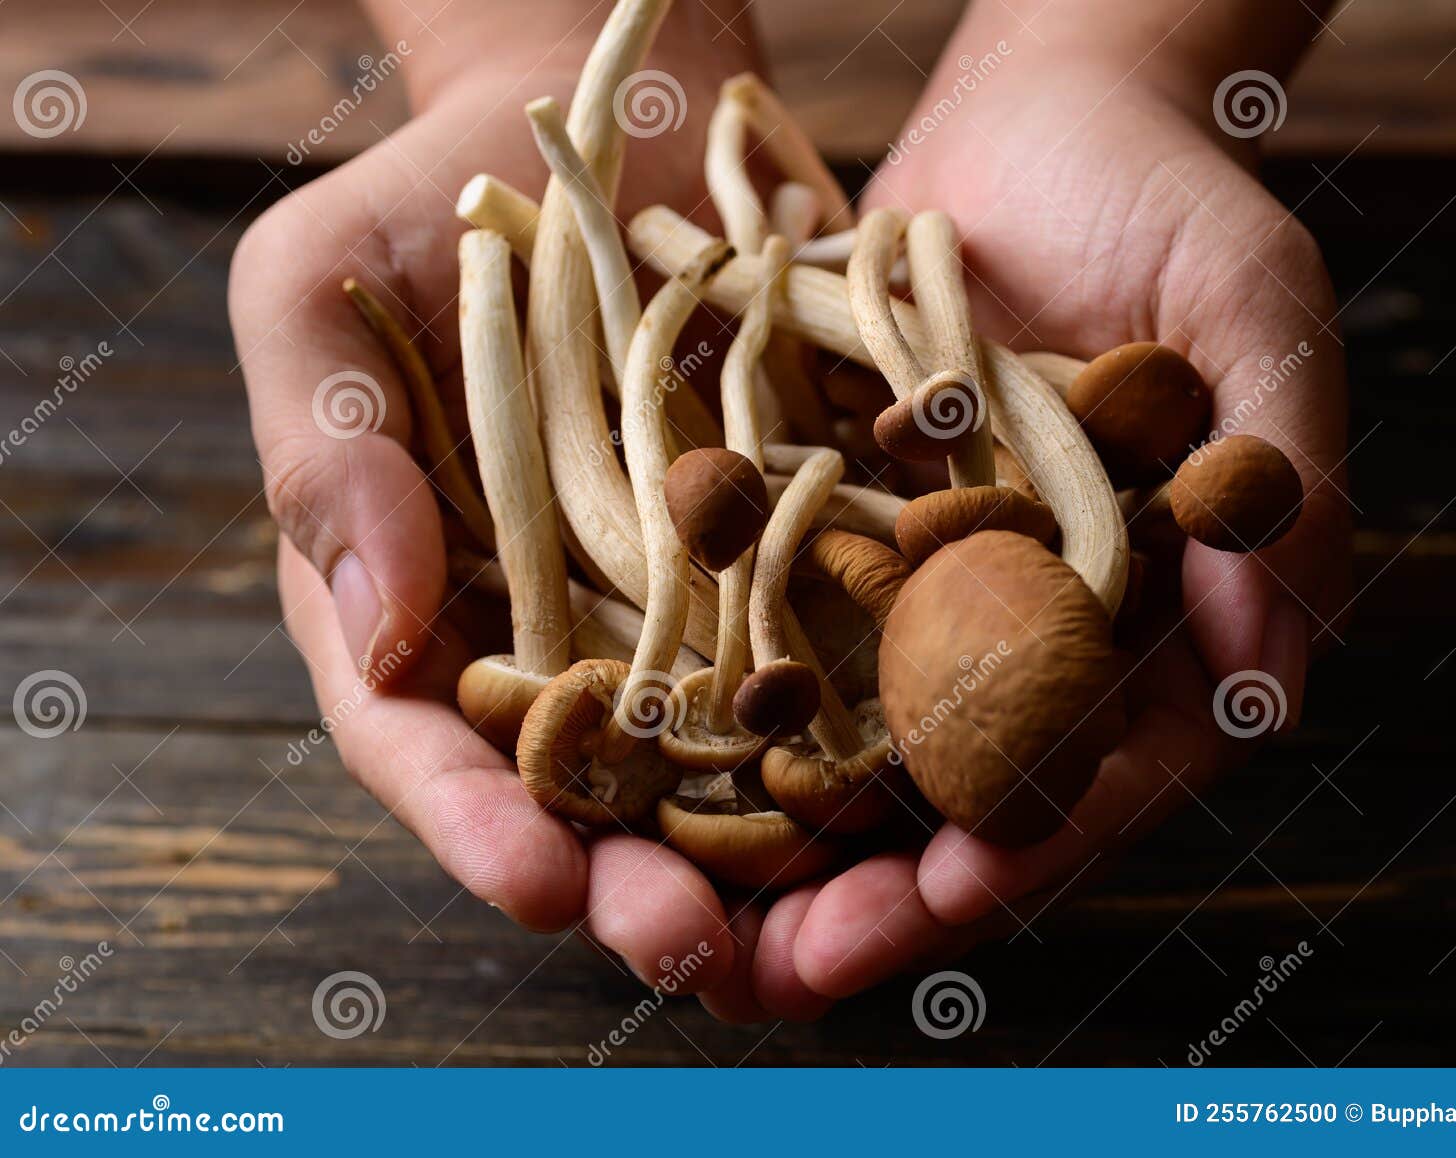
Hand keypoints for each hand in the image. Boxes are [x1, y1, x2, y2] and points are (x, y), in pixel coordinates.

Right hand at [229, 2, 774, 1009]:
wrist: (596, 126)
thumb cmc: (422, 203)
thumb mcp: (318, 298)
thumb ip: (323, 458)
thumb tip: (376, 638)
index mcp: (416, 602)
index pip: (427, 742)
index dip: (477, 823)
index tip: (536, 880)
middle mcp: (550, 629)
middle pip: (586, 789)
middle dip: (637, 880)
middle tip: (694, 949)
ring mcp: (671, 601)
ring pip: (717, 757)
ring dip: (768, 848)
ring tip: (825, 920)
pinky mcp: (779, 552)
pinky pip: (821, 648)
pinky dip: (861, 717)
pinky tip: (916, 772)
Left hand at [741, 18, 1350, 1014]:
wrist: (1033, 114)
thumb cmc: (1171, 201)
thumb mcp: (1253, 320)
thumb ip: (1274, 493)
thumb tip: (1275, 689)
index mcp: (1149, 617)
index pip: (1099, 763)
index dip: (1030, 842)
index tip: (950, 901)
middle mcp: (1027, 628)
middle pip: (950, 791)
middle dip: (874, 886)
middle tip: (779, 972)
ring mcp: (922, 589)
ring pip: (845, 742)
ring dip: (771, 836)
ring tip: (687, 912)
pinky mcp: (833, 534)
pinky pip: (771, 632)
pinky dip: (717, 700)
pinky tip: (644, 757)